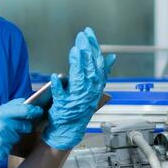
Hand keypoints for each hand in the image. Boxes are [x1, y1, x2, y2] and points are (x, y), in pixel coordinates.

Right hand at [0, 98, 41, 167]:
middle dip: (21, 126)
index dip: (33, 110)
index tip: (37, 110)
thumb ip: (5, 108)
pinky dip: (3, 147)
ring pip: (16, 138)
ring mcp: (2, 142)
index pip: (23, 110)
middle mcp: (3, 128)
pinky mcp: (0, 154)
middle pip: (24, 126)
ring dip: (10, 137)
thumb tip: (21, 102)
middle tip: (12, 126)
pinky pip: (8, 149)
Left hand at [43, 27, 115, 150]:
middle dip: (86, 52)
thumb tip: (111, 57)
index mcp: (96, 88)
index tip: (90, 35)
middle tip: (81, 37)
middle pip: (89, 70)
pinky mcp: (63, 108)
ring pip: (79, 80)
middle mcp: (89, 94)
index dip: (94, 49)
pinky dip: (59, 86)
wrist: (68, 132)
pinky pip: (61, 96)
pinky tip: (55, 76)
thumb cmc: (78, 109)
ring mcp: (76, 101)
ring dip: (77, 64)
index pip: (98, 65)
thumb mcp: (92, 89)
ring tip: (74, 49)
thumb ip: (101, 72)